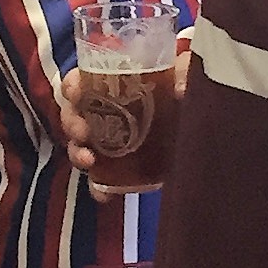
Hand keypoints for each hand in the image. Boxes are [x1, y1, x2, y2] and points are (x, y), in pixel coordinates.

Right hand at [56, 44, 191, 190]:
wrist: (196, 127)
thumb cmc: (179, 89)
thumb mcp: (183, 75)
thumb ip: (184, 72)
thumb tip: (182, 88)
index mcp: (109, 84)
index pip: (79, 81)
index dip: (72, 86)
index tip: (76, 93)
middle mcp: (101, 112)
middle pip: (73, 115)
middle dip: (71, 123)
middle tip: (82, 131)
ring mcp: (107, 143)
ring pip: (80, 147)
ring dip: (78, 154)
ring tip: (88, 161)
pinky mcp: (118, 169)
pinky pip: (100, 180)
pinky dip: (98, 188)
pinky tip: (104, 195)